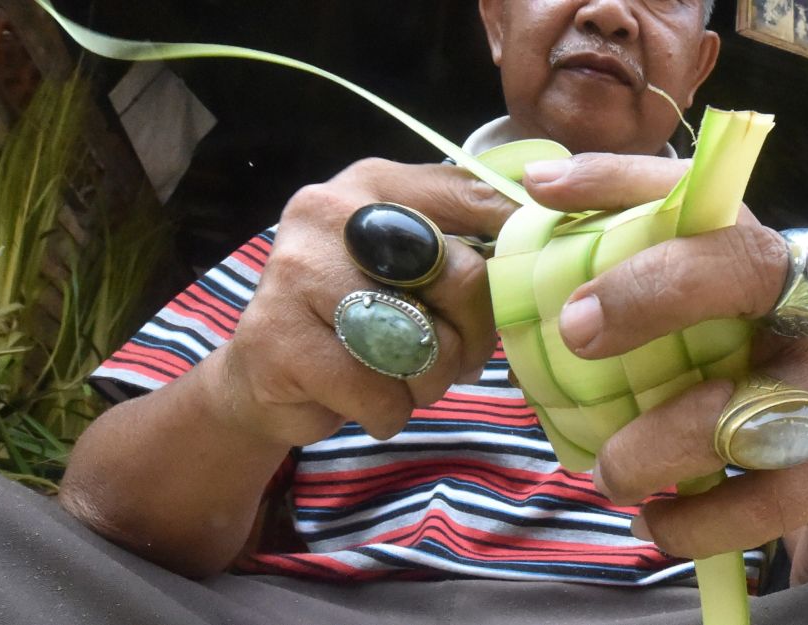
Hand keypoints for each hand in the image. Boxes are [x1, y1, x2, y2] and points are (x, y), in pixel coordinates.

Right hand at [218, 159, 516, 445]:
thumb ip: (464, 247)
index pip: (475, 196)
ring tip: (400, 379)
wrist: (262, 376)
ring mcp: (298, 270)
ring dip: (428, 383)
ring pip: (423, 343)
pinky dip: (387, 412)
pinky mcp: (278, 335)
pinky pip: (377, 392)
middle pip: (462, 275)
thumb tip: (545, 255)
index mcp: (376, 185)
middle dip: (473, 337)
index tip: (537, 280)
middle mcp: (332, 212)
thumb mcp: (410, 268)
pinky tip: (365, 401)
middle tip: (458, 360)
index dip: (519, 244)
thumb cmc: (358, 320)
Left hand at [525, 153, 807, 567]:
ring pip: (734, 409)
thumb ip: (661, 300)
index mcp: (767, 261)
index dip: (620, 181)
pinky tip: (653, 522)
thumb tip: (539, 282)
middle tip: (575, 331)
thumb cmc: (769, 378)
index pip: (698, 196)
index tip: (540, 186)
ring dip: (649, 448)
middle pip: (743, 267)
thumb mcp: (729, 325)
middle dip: (650, 291)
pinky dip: (687, 523)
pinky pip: (748, 505)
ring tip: (609, 473)